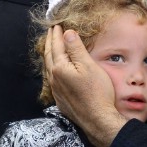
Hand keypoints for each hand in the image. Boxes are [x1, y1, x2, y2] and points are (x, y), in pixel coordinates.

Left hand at [45, 25, 126, 146]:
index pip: (57, 47)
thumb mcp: (88, 66)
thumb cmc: (96, 93)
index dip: (57, 35)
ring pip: (49, 68)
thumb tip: (67, 33)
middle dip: (50, 43)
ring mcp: (56, 90)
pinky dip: (53, 69)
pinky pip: (52, 79)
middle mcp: (54, 79)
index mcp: (60, 68)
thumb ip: (76, 49)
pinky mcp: (61, 100)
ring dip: (50, 56)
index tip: (57, 26)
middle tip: (51, 32)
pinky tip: (57, 70)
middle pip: (49, 56)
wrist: (97, 120)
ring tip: (52, 48)